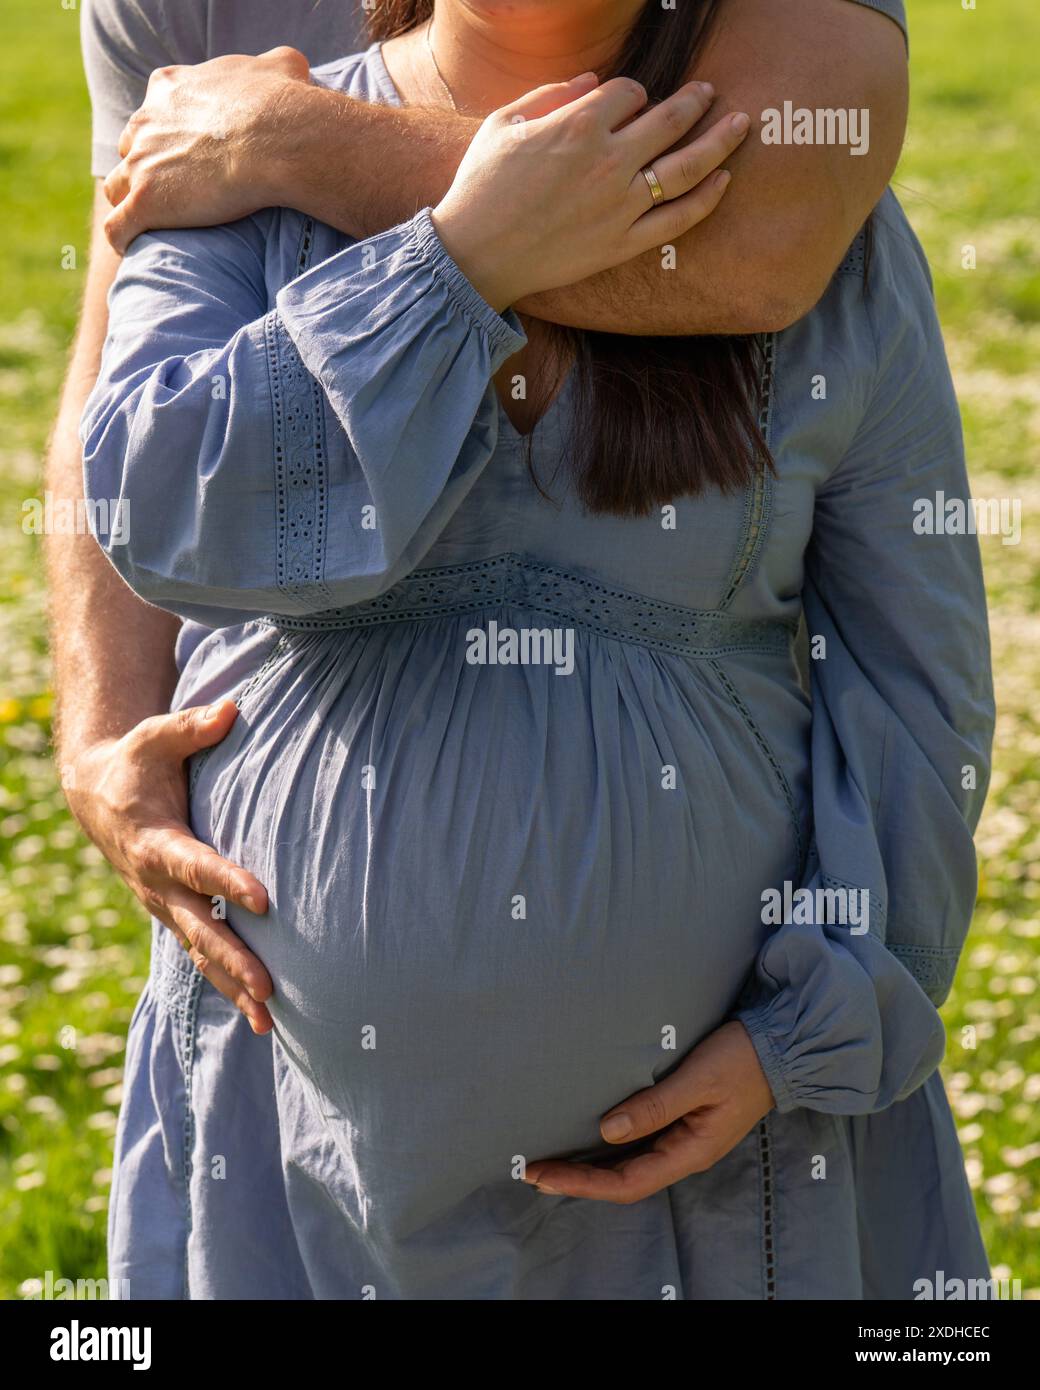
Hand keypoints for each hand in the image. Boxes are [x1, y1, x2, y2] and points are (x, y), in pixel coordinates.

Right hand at [62, 699, 273, 1032]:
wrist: (99, 797)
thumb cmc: (138, 762)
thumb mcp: (156, 738)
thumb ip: (192, 726)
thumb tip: (231, 709)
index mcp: (157, 842)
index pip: (197, 865)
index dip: (228, 882)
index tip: (264, 899)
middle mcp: (159, 884)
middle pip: (202, 928)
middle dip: (235, 960)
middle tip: (270, 989)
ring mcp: (166, 907)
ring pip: (202, 954)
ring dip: (235, 988)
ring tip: (272, 1024)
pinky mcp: (175, 916)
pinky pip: (202, 956)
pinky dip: (228, 986)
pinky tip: (263, 1017)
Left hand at [102, 46, 311, 253]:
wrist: (275, 139)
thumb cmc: (281, 104)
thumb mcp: (282, 67)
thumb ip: (276, 66)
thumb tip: (292, 67)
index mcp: (170, 89)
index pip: (155, 109)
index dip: (168, 131)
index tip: (187, 151)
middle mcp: (147, 122)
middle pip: (132, 147)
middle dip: (147, 167)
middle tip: (176, 190)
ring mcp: (142, 163)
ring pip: (117, 186)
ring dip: (130, 202)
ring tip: (153, 224)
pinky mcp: (145, 202)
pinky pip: (117, 227)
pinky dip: (123, 238)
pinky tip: (135, 249)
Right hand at [431, 73, 749, 311]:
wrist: (476, 254)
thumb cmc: (483, 186)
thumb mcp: (505, 124)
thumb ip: (552, 94)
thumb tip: (594, 82)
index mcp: (579, 124)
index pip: (629, 92)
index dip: (633, 92)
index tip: (630, 102)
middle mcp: (609, 161)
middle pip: (670, 119)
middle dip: (695, 101)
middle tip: (709, 93)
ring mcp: (622, 205)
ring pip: (687, 166)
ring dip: (720, 140)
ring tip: (741, 124)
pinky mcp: (624, 243)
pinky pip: (678, 219)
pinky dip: (707, 199)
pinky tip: (724, 180)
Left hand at [523, 1021, 773, 1202]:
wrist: (780, 1045)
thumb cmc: (742, 1058)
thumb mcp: (698, 1079)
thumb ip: (655, 1106)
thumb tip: (606, 1131)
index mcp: (690, 1151)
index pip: (625, 1182)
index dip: (581, 1183)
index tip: (541, 1174)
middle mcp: (684, 1153)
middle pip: (622, 1180)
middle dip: (576, 1179)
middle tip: (529, 1169)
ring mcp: (684, 1139)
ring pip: (628, 1164)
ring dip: (589, 1165)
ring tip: (549, 1160)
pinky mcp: (682, 1120)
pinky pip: (639, 1143)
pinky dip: (607, 1146)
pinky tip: (587, 1138)